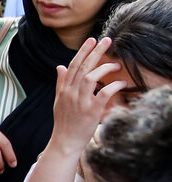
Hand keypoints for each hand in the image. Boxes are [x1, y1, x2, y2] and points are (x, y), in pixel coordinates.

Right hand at [48, 37, 126, 156]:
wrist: (65, 141)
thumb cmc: (64, 122)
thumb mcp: (59, 101)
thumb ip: (61, 83)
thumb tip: (60, 66)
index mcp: (64, 90)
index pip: (73, 66)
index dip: (83, 52)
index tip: (92, 40)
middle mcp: (71, 93)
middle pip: (83, 68)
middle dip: (95, 52)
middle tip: (106, 40)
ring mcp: (80, 102)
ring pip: (90, 78)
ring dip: (104, 68)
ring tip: (116, 64)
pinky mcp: (91, 111)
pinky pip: (103, 94)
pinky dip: (113, 87)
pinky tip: (121, 83)